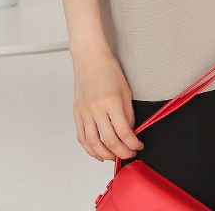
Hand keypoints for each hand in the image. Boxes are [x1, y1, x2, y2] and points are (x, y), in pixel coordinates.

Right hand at [72, 44, 144, 161]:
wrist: (89, 58)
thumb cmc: (107, 69)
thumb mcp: (125, 89)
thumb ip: (128, 113)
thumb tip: (130, 131)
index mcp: (111, 101)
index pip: (124, 132)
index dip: (133, 144)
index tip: (138, 146)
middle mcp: (96, 109)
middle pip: (110, 141)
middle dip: (123, 152)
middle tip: (130, 154)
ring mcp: (85, 112)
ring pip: (93, 144)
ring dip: (106, 155)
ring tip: (115, 157)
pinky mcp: (77, 113)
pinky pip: (82, 137)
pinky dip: (89, 149)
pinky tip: (98, 153)